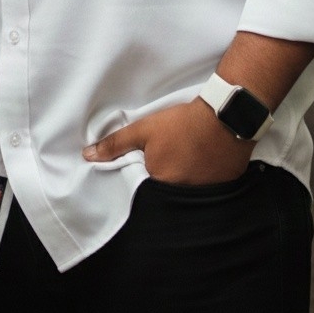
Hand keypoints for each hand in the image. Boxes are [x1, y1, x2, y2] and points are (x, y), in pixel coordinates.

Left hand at [82, 97, 253, 184]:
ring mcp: (206, 193)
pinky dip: (205, 177)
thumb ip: (116, 144)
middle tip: (172, 157)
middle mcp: (183, 196)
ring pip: (189, 190)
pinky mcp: (224, 186)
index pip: (147, 190)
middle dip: (167, 178)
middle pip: (168, 191)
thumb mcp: (144, 130)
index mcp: (161, 185)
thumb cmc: (182, 124)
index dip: (147, 175)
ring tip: (188, 157)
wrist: (225, 116)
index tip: (152, 162)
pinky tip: (205, 161)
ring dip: (187, 178)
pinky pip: (209, 188)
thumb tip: (88, 156)